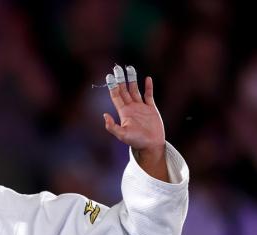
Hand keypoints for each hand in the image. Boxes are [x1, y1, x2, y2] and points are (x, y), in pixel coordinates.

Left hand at [104, 65, 168, 180]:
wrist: (151, 145)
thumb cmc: (136, 141)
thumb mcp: (121, 135)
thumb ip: (112, 126)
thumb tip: (104, 115)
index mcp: (123, 112)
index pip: (116, 96)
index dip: (112, 86)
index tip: (109, 76)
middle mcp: (131, 108)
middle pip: (124, 90)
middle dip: (121, 79)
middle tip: (117, 68)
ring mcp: (141, 107)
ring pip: (135, 90)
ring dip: (132, 80)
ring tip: (130, 68)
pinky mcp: (151, 108)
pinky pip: (149, 95)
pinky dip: (148, 87)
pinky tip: (147, 79)